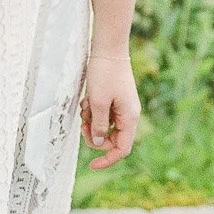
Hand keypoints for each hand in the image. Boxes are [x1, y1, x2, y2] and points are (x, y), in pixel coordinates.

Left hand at [81, 49, 139, 168]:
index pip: (121, 149)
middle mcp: (129, 115)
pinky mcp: (115, 99)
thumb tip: (99, 144)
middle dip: (95, 135)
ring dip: (92, 120)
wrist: (108, 48)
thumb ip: (99, 126)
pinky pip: (103, 113)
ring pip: (105, 126)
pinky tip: (87, 98)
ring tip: (85, 105)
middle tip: (83, 123)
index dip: (107, 160)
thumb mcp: (98, 102)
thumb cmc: (105, 73)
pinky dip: (93, 110)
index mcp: (129, 118)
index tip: (91, 165)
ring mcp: (122, 107)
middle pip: (111, 139)